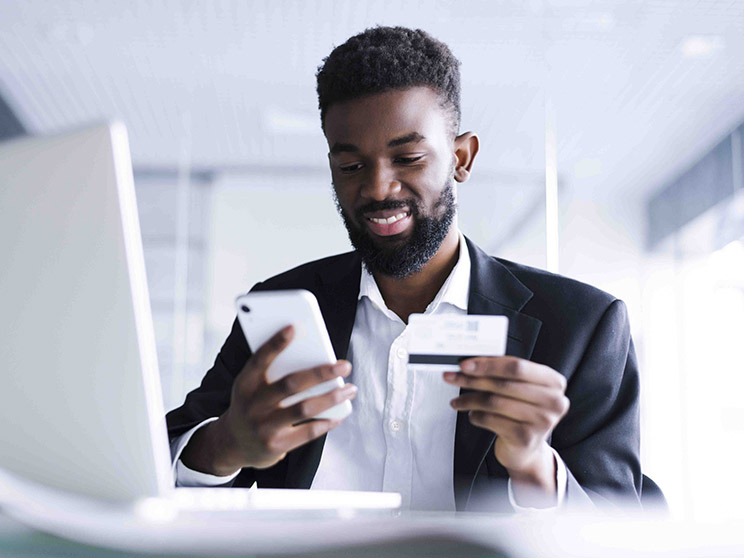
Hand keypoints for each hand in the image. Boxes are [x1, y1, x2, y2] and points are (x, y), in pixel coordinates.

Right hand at [181, 325, 355, 474]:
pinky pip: (308, 432)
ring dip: (331, 397)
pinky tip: (340, 413)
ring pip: (304, 408)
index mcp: (245, 384)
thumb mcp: (252, 386)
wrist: (234, 443)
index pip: (260, 360)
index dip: (275, 343)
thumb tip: (314, 358)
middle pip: (291, 384)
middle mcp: (252, 405)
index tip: (294, 327)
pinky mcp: (276, 446)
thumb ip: (274, 372)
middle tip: (344, 365)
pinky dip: (327, 421)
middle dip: (321, 373)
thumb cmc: (253, 404)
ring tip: (350, 389)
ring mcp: (263, 427)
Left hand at [444, 357, 568, 496]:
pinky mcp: (526, 437)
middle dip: (473, 379)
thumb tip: (471, 363)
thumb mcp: (520, 390)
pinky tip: (472, 415)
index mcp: (553, 382)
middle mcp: (553, 400)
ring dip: (469, 399)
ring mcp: (542, 420)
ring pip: (495, 402)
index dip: (488, 364)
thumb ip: (504, 374)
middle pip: (504, 383)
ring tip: (457, 401)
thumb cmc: (521, 414)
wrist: (526, 450)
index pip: (516, 366)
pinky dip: (476, 416)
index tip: (465, 364)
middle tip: (453, 377)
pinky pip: (491, 420)